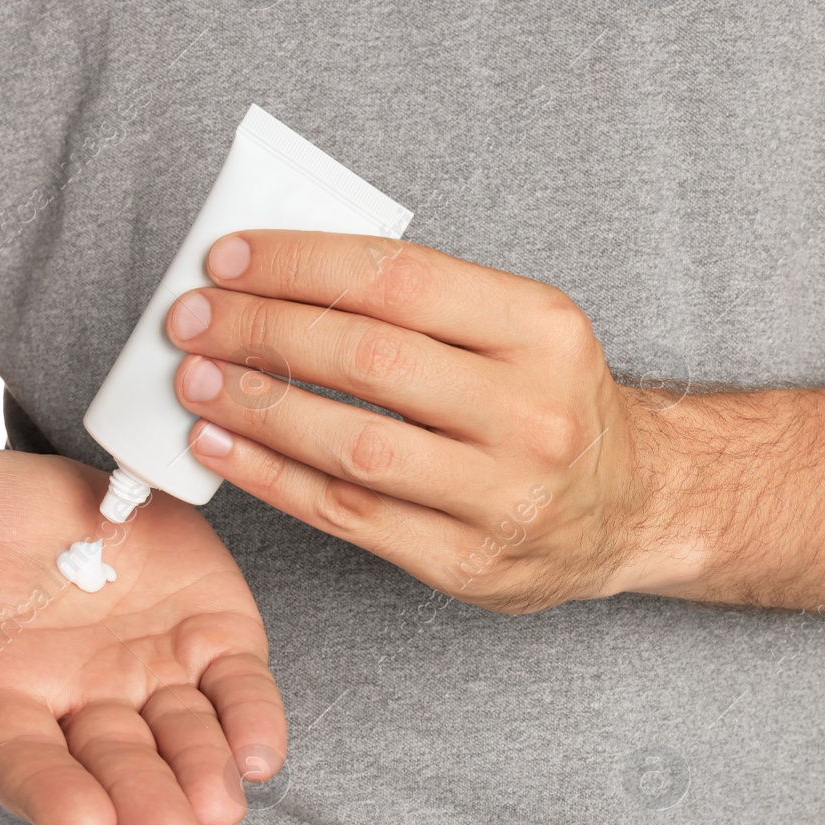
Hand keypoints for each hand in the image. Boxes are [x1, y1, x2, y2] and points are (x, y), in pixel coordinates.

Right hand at [0, 449, 284, 824]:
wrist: (35, 485)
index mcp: (7, 693)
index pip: (26, 760)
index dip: (52, 792)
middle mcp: (85, 700)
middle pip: (116, 763)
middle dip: (144, 801)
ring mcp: (153, 672)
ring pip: (184, 735)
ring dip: (205, 772)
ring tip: (223, 804)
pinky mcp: (211, 636)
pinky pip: (237, 685)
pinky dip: (253, 717)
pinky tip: (265, 751)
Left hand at [166, 232, 676, 612]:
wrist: (631, 508)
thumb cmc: (554, 406)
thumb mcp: (522, 329)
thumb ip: (425, 304)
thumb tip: (281, 282)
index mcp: (543, 331)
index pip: (398, 279)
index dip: (298, 266)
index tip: (228, 261)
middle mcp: (531, 414)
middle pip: (367, 360)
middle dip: (260, 331)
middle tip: (193, 320)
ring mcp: (502, 497)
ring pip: (351, 446)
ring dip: (255, 407)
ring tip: (195, 380)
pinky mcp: (466, 563)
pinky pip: (347, 515)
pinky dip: (270, 477)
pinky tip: (222, 447)